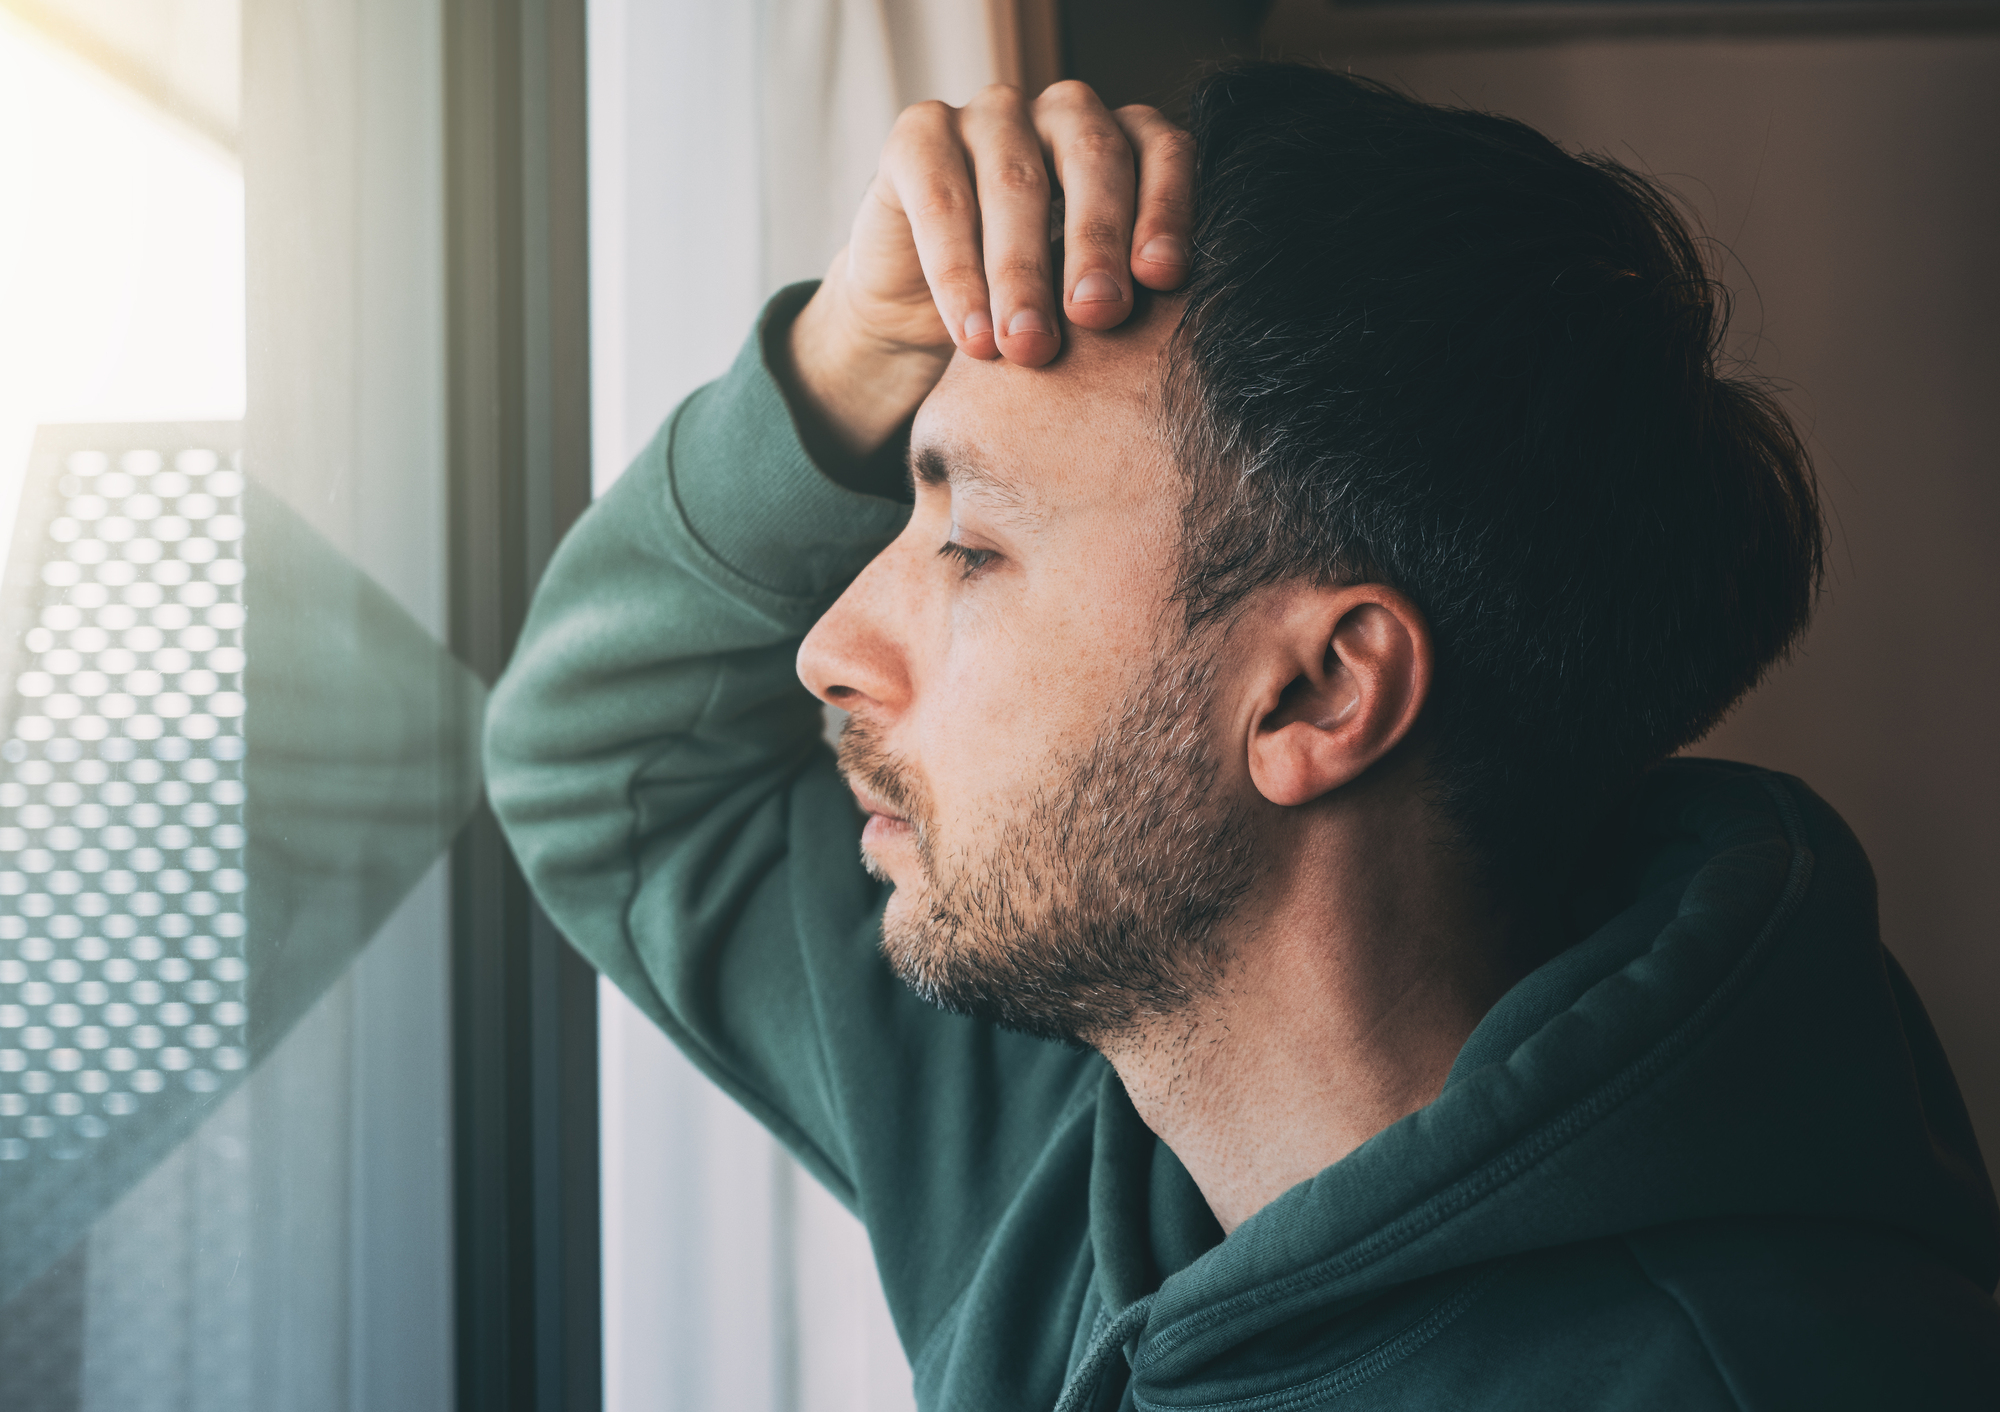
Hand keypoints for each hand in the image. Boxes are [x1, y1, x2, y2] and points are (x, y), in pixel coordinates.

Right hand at [784, 81, 1193, 463]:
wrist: (923, 318)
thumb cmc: (1032, 307)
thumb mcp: (1090, 301)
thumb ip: (1133, 292)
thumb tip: (1184, 332)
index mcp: (1124, 141)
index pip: (1162, 150)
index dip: (1167, 208)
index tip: (1163, 279)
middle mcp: (1062, 114)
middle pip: (1092, 157)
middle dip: (1097, 240)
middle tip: (1099, 314)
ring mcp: (988, 117)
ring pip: (1014, 180)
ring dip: (1023, 270)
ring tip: (1028, 347)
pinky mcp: (918, 139)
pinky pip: (941, 201)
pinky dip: (956, 275)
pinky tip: (973, 336)